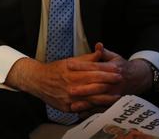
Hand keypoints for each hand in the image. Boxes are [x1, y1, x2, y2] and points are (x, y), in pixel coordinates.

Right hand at [6, 49, 121, 112]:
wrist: (38, 81)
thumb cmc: (55, 70)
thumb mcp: (70, 61)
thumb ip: (87, 58)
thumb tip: (100, 50)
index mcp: (72, 71)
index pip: (94, 71)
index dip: (107, 71)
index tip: (118, 70)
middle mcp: (71, 84)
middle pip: (95, 84)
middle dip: (109, 83)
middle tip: (121, 81)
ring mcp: (69, 97)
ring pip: (91, 98)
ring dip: (106, 98)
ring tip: (117, 96)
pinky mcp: (67, 107)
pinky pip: (84, 108)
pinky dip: (95, 107)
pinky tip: (104, 106)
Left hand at [69, 43, 152, 111]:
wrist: (137, 78)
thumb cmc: (121, 66)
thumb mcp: (114, 57)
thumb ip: (104, 53)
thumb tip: (98, 45)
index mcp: (112, 69)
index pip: (95, 67)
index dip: (81, 65)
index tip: (69, 65)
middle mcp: (114, 83)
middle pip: (97, 86)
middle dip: (83, 88)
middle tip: (69, 89)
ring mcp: (115, 94)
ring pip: (99, 100)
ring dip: (86, 103)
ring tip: (73, 105)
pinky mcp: (114, 103)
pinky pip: (102, 110)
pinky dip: (92, 112)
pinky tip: (81, 114)